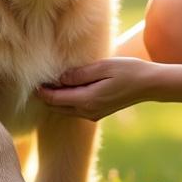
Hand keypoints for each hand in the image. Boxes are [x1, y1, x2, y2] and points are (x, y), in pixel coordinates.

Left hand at [38, 57, 160, 120]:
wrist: (149, 85)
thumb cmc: (128, 71)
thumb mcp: (103, 67)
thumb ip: (79, 74)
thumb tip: (59, 78)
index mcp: (87, 100)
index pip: (55, 98)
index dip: (41, 91)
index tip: (32, 81)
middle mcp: (88, 111)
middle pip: (57, 107)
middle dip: (45, 97)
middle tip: (34, 83)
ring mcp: (93, 114)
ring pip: (65, 110)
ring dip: (55, 99)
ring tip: (45, 85)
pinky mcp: (98, 112)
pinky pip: (74, 109)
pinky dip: (65, 101)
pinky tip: (64, 89)